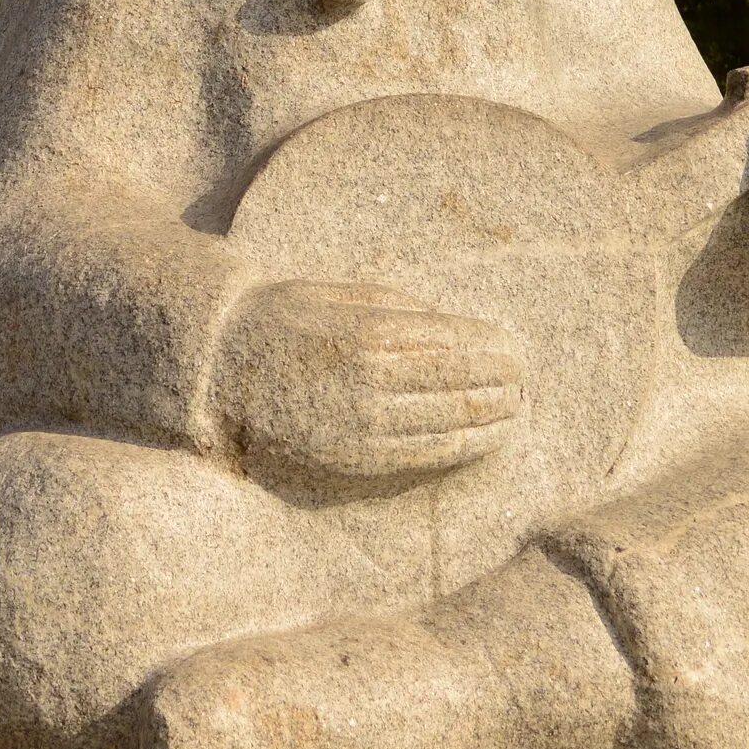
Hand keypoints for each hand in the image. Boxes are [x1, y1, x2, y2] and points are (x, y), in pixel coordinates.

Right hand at [211, 280, 524, 483]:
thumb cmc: (282, 318)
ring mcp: (367, 423)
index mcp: (372, 333)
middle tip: (526, 379)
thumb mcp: (339, 292)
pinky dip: (465, 446)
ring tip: (516, 408)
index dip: (495, 348)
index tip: (518, 349)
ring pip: (452, 422)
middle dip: (503, 382)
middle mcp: (375, 381)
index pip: (456, 342)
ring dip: (493, 416)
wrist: (221, 368)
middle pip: (462, 383)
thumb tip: (453, 322)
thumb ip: (398, 304)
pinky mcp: (358, 456)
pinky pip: (426, 454)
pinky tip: (485, 438)